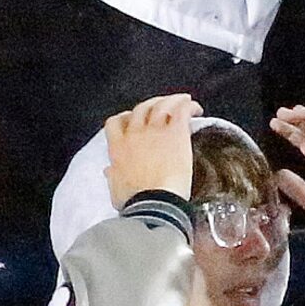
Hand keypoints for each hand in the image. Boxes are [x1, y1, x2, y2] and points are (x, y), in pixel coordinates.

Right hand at [102, 92, 198, 208]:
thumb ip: (113, 176)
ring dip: (172, 100)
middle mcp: (134, 134)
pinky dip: (188, 106)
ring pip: (161, 104)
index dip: (125, 118)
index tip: (132, 119)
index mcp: (118, 147)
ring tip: (183, 100)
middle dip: (151, 104)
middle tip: (161, 106)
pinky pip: (181, 111)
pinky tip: (195, 108)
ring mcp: (155, 132)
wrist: (154, 205)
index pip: (116, 122)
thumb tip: (109, 171)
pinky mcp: (175, 134)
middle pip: (141, 108)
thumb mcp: (116, 188)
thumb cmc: (136, 202)